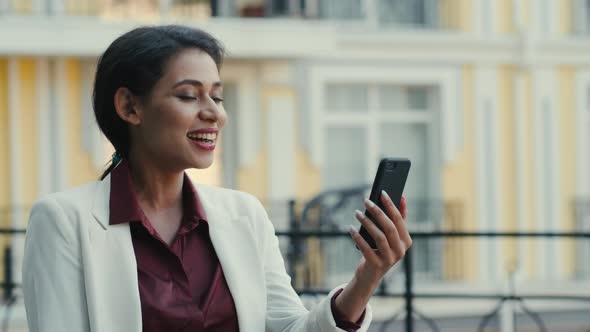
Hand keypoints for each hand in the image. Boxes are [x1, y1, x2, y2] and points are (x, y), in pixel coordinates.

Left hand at [332, 192, 411, 322]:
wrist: (370, 275)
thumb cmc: (380, 250)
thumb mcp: (390, 236)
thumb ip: (397, 219)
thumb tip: (402, 198)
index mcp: (406, 241)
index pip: (399, 220)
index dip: (391, 205)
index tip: (382, 192)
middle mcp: (401, 251)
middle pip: (389, 227)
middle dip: (377, 212)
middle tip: (366, 201)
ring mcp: (390, 259)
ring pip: (379, 236)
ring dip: (366, 223)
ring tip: (357, 213)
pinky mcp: (377, 265)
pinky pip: (366, 248)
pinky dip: (357, 237)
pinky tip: (350, 228)